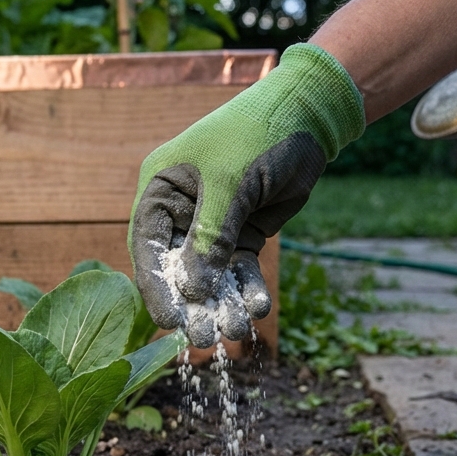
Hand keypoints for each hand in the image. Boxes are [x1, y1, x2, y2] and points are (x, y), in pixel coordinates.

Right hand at [128, 44, 364, 347]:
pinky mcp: (242, 232)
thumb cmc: (257, 135)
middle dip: (193, 303)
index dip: (157, 288)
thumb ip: (210, 238)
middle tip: (206, 338)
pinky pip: (240, 269)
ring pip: (211, 274)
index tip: (169, 323)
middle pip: (178, 267)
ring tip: (237, 331)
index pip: (147, 246)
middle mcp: (180, 210)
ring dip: (223, 302)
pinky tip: (258, 308)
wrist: (308, 116)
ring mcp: (211, 223)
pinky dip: (247, 288)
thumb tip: (192, 292)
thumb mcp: (231, 184)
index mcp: (160, 189)